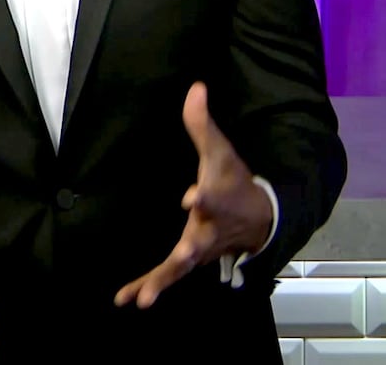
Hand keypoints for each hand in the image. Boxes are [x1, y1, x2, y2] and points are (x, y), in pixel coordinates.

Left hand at [114, 82, 271, 308]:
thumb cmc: (234, 179)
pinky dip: (149, 287)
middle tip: (179, 259)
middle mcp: (210, 228)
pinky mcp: (190, 260)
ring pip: (180, 268)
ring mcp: (201, 248)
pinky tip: (124, 299)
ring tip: (139, 299)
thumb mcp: (220, 150)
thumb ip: (202, 123)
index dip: (204, 196)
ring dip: (160, 282)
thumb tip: (195, 86)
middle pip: (198, 242)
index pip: (213, 196)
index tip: (192, 196)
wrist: (261, 218)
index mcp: (218, 198)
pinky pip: (168, 275)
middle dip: (186, 253)